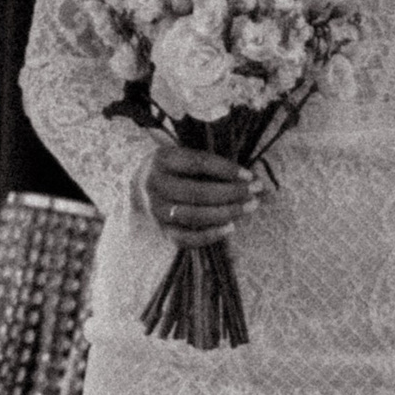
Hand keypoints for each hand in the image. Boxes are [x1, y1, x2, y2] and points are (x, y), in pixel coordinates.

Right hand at [142, 138, 259, 246]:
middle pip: (196, 192)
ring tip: (249, 207)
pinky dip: (210, 235)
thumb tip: (251, 178)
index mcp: (162, 159)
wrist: (140, 184)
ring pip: (193, 216)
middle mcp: (155, 184)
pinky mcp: (160, 230)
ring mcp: (156, 210)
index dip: (225, 169)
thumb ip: (213, 166)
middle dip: (230, 193)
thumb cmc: (176, 168)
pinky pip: (185, 238)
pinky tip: (230, 227)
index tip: (249, 175)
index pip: (197, 163)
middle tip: (255, 192)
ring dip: (225, 213)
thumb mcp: (186, 157)